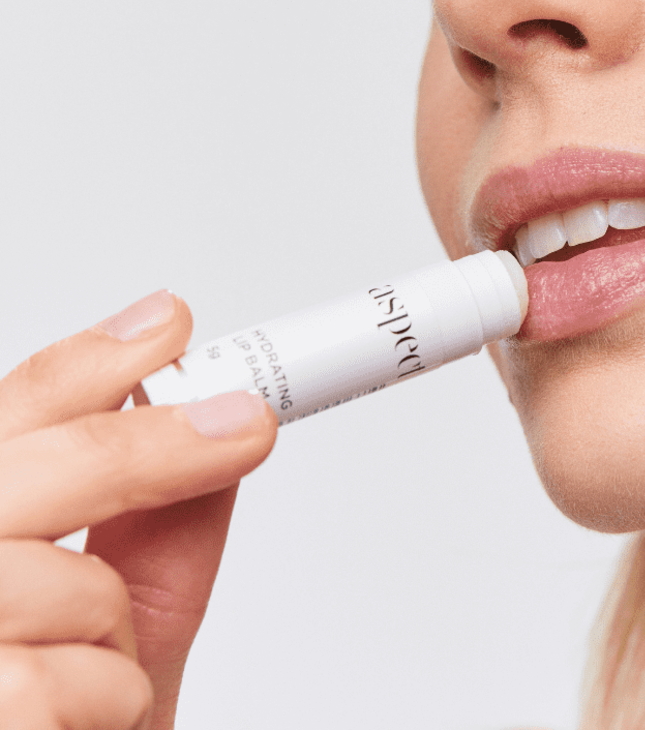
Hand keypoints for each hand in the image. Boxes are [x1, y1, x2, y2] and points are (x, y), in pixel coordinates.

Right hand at [0, 291, 276, 728]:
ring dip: (118, 630)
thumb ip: (159, 535)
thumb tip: (218, 422)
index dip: (92, 362)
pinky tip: (81, 725)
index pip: (14, 417)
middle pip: (35, 469)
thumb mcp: (128, 628)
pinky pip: (50, 685)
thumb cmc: (68, 721)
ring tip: (99, 674)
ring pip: (58, 582)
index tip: (169, 324)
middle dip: (152, 444)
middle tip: (251, 426)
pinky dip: (107, 704)